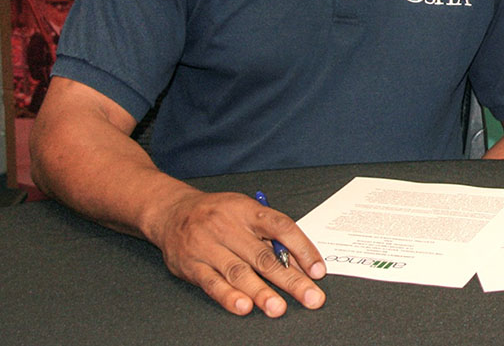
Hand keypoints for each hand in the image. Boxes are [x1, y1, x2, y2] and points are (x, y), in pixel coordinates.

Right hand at [145, 189, 326, 315]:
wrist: (171, 212)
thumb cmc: (218, 214)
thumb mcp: (246, 213)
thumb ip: (272, 237)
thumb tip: (301, 264)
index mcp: (248, 210)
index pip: (282, 227)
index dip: (303, 249)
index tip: (318, 270)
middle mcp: (229, 227)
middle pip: (264, 256)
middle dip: (290, 280)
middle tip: (311, 297)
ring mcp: (208, 246)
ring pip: (239, 272)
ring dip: (261, 292)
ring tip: (278, 308)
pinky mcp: (192, 265)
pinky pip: (213, 283)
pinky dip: (229, 296)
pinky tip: (244, 307)